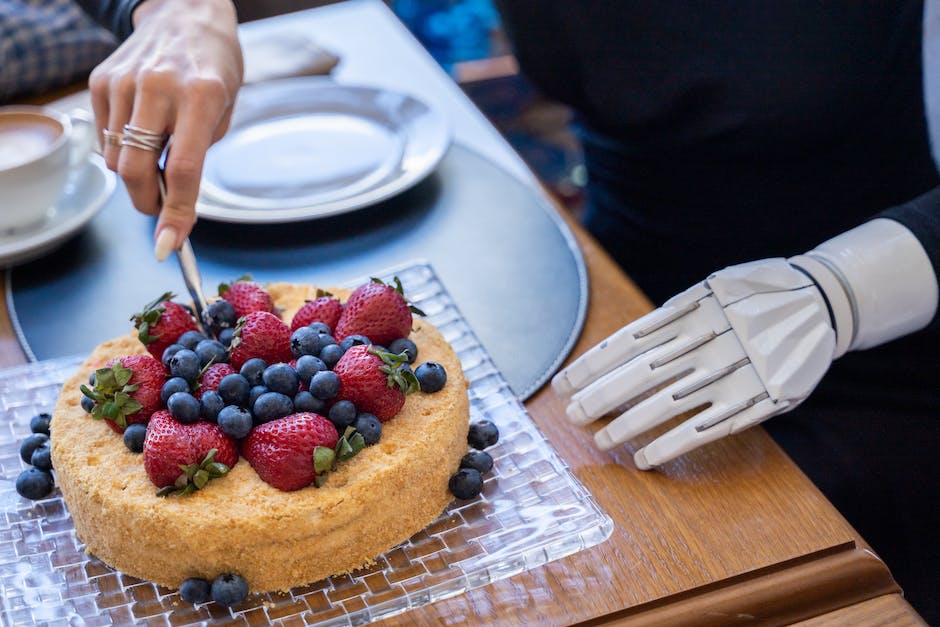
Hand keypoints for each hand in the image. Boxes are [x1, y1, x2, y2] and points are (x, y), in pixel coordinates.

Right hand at [88, 0, 241, 258]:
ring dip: (136, 173)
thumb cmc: (214, 69)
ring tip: (158, 151)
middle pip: (136, 170)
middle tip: (160, 211)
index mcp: (201, 96)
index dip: (177, 213)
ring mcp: (124, 81)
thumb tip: (172, 203)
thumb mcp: (224, 109)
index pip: (184, 169)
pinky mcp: (101, 80)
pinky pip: (105, 137)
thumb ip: (198, 154)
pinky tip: (143, 127)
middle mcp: (159, 87)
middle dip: (147, 203)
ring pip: (116, 158)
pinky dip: (122, 148)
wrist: (186, 14)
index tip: (172, 244)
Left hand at [552, 259, 836, 468]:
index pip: (627, 343)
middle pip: (639, 375)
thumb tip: (620, 347)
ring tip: (600, 440)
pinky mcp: (755, 402)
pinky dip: (670, 446)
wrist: (822, 301)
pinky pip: (705, 430)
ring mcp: (731, 374)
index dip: (592, 366)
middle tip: (570, 415)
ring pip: (666, 406)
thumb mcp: (712, 290)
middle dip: (599, 397)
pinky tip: (643, 458)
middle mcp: (706, 342)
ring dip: (627, 426)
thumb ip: (673, 317)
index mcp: (691, 311)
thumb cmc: (755, 295)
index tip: (564, 383)